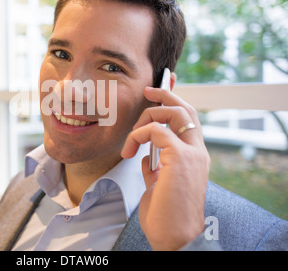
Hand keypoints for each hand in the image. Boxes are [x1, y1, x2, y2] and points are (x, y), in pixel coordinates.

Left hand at [121, 86, 209, 250]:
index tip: (156, 94)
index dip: (174, 103)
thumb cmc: (165, 216)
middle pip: (186, 109)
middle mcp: (197, 151)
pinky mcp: (180, 158)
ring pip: (173, 113)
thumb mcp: (158, 186)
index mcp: (194, 157)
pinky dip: (138, 135)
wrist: (175, 237)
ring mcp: (191, 153)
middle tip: (147, 90)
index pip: (188, 120)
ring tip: (131, 140)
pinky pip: (156, 130)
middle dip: (165, 94)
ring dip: (146, 118)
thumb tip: (145, 158)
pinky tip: (130, 151)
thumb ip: (155, 168)